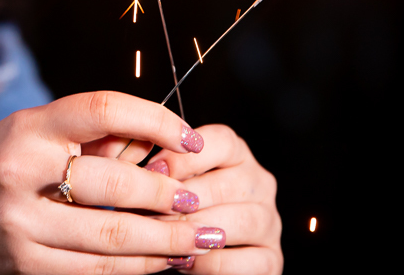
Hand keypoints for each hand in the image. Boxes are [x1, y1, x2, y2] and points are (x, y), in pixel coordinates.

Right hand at [0, 91, 224, 274]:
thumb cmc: (10, 163)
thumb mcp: (39, 133)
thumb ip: (95, 136)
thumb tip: (169, 144)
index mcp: (29, 127)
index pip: (102, 110)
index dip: (155, 121)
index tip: (192, 138)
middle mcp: (20, 172)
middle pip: (112, 183)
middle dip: (167, 194)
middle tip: (200, 201)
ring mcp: (21, 224)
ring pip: (110, 235)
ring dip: (166, 240)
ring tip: (202, 238)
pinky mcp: (26, 266)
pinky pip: (95, 270)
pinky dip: (137, 267)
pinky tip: (165, 261)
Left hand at [142, 125, 282, 273]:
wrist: (189, 252)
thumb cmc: (173, 211)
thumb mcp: (167, 184)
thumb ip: (158, 169)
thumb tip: (131, 160)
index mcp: (237, 155)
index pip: (222, 141)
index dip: (185, 156)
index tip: (153, 170)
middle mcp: (259, 183)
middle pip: (228, 183)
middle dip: (185, 200)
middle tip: (151, 212)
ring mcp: (269, 221)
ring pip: (242, 220)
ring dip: (198, 230)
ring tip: (165, 237)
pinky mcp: (272, 259)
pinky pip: (248, 261)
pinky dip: (212, 263)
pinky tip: (185, 260)